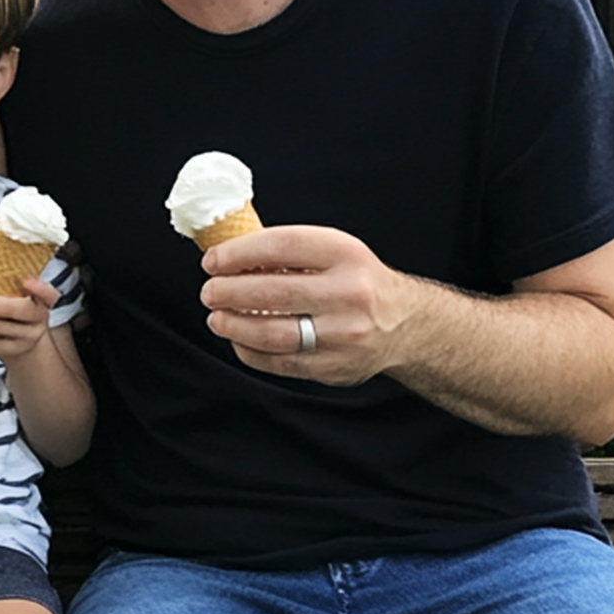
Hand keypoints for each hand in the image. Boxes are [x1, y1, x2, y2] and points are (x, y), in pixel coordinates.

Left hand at [0, 277, 58, 361]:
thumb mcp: (17, 296)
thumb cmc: (15, 309)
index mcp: (42, 300)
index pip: (48, 294)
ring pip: (3, 329)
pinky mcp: (13, 350)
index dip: (38, 288)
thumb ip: (4, 288)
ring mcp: (28, 337)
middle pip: (21, 311)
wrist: (22, 339)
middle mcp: (38, 319)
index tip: (25, 281)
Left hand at [197, 225, 425, 385]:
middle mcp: (348, 293)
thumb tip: (229, 256)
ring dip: (233, 326)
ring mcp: (343, 334)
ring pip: (271, 333)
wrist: (404, 323)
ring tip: (217, 318)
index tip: (213, 260)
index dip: (238, 253)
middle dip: (227, 292)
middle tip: (210, 291)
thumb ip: (289, 252)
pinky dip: (250, 351)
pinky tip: (239, 340)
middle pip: (270, 293)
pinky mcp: (335, 367)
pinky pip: (279, 362)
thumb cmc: (357, 281)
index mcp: (345, 254)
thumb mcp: (335, 251)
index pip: (281, 247)